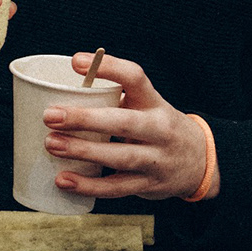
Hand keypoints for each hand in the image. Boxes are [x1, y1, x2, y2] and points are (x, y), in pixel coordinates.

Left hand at [43, 51, 215, 201]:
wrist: (201, 162)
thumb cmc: (157, 126)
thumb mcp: (146, 105)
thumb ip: (113, 99)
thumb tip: (58, 92)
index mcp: (154, 102)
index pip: (135, 78)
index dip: (108, 68)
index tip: (76, 62)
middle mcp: (159, 130)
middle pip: (124, 122)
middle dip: (85, 119)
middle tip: (50, 116)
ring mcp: (156, 160)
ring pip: (120, 157)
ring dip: (83, 151)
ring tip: (52, 144)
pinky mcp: (149, 185)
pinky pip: (117, 188)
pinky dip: (89, 185)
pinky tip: (64, 180)